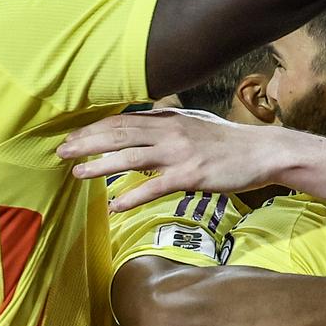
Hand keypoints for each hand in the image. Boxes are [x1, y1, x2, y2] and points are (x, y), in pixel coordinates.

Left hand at [61, 109, 274, 209]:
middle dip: (87, 143)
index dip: (94, 129)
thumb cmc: (230, 142)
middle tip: (61, 151)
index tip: (72, 136)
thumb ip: (168, 124)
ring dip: (101, 166)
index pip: (123, 121)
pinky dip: (132, 196)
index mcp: (169, 119)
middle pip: (120, 135)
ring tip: (78, 173)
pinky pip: (155, 187)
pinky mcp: (192, 176)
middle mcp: (170, 132)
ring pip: (131, 158)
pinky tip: (115, 206)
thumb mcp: (195, 124)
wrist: (264, 152)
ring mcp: (180, 154)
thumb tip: (144, 123)